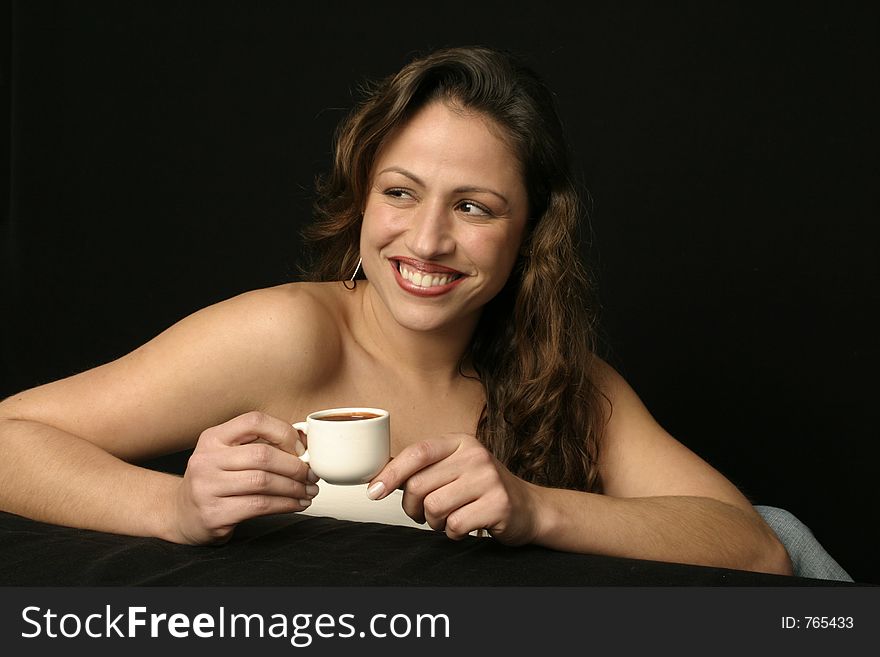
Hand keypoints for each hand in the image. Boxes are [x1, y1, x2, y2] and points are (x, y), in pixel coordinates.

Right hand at [172, 411, 317, 543]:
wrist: (183, 515)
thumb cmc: (216, 481)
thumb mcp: (229, 455)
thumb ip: (260, 445)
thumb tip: (305, 442)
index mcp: (213, 438)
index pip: (254, 421)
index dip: (283, 432)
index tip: (301, 450)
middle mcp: (206, 460)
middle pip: (262, 455)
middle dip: (295, 466)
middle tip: (311, 475)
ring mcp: (206, 488)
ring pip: (263, 482)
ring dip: (294, 488)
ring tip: (308, 492)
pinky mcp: (214, 514)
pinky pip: (259, 506)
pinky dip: (285, 505)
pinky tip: (296, 504)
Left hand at [367, 433, 538, 544]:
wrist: (528, 508)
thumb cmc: (482, 489)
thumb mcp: (454, 468)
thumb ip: (422, 468)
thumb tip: (379, 473)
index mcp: (460, 442)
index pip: (418, 452)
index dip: (391, 473)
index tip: (374, 491)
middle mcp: (475, 456)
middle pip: (419, 485)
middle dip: (413, 507)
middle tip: (424, 513)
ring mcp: (489, 479)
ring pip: (434, 507)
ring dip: (434, 522)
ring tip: (448, 518)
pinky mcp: (498, 504)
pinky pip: (455, 525)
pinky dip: (453, 533)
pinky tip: (465, 526)